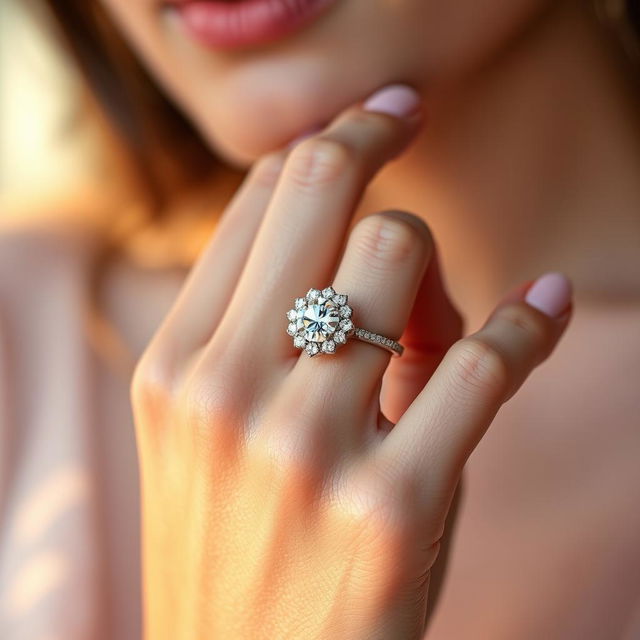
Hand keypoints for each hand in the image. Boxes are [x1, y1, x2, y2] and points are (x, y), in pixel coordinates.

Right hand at [132, 84, 572, 639]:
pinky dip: (525, 325)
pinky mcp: (394, 507)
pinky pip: (482, 364)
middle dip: (375, 140)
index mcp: (176, 365)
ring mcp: (305, 449)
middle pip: (324, 193)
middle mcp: (226, 391)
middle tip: (404, 125)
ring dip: (440, 269)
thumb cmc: (236, 544)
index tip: (372, 117)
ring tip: (441, 317)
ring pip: (402, 254)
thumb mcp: (214, 431)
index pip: (257, 200)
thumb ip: (274, 322)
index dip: (323, 140)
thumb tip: (379, 233)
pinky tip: (541, 309)